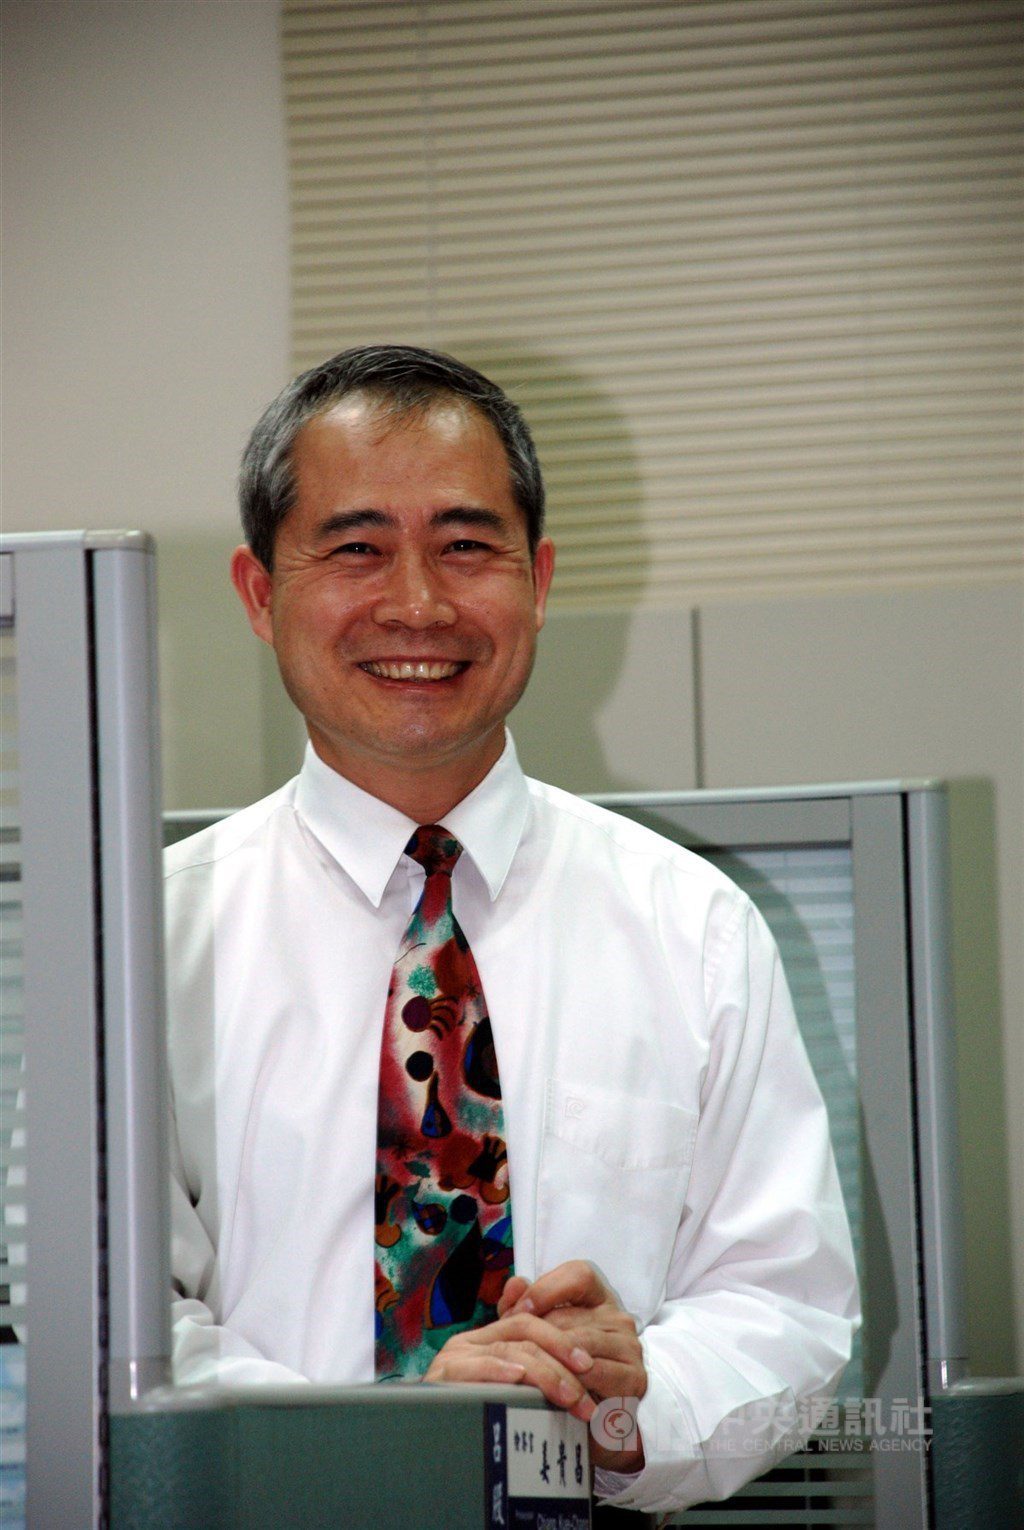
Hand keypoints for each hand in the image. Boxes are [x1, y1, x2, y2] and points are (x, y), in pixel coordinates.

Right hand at [424, 1307, 597, 1425]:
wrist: (430, 1445)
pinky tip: (519, 1379)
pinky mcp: (441, 1376)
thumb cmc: (477, 1419)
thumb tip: (567, 1366)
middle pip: (523, 1332)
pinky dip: (499, 1370)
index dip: (562, 1340)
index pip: (530, 1322)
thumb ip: (533, 1372)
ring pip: (508, 1350)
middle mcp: (471, 1341)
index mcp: (488, 1339)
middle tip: (584, 1392)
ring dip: (544, 1374)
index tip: (589, 1365)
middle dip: (560, 1359)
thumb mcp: (511, 1393)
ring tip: (568, 1397)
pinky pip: (475, 1366)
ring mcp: (455, 1356)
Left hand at [498, 1261, 646, 1473]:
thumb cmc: (566, 1371)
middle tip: (513, 1348)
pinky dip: (571, 1379)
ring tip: (529, 1368)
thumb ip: (525, 1307)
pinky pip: (596, 1372)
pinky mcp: (634, 1376)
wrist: (599, 1422)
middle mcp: (618, 1317)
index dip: (547, 1288)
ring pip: (581, 1343)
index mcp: (599, 1299)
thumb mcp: (543, 1335)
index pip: (579, 1275)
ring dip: (551, 1357)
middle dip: (537, 1331)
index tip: (520, 1311)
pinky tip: (554, 1388)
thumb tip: (514, 1283)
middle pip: (571, 1314)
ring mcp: (629, 1346)